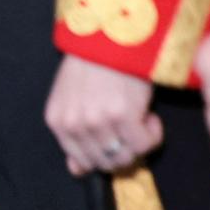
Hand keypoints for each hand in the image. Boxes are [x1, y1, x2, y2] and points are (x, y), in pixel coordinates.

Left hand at [45, 53, 162, 175]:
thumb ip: (73, 137)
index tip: (116, 136)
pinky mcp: (123, 116)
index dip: (104, 155)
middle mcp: (74, 124)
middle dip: (124, 150)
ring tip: (138, 117)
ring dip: (139, 141)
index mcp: (57, 121)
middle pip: (106, 162)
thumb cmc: (91, 67)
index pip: (82, 162)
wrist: (109, 38)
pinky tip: (148, 114)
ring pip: (127, 157)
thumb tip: (77, 171)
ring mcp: (97, 121)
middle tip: (130, 127)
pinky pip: (145, 145)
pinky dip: (153, 134)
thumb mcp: (72, 100)